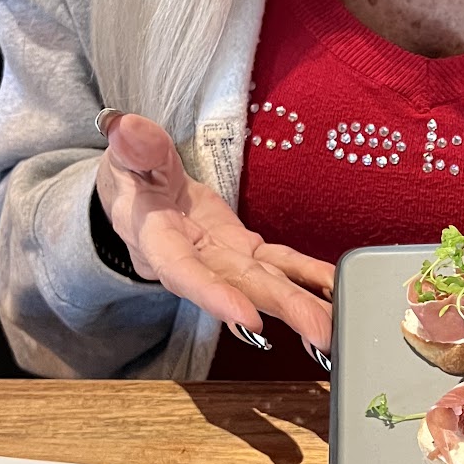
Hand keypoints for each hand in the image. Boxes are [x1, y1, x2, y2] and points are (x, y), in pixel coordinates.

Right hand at [95, 112, 334, 351]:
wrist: (139, 192)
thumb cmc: (132, 176)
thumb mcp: (127, 155)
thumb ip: (136, 147)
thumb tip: (131, 130)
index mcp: (157, 238)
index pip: (183, 271)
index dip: (214, 295)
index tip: (249, 319)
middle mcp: (194, 259)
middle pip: (239, 287)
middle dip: (283, 308)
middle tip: (321, 333)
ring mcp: (223, 259)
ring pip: (265, 283)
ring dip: (304, 304)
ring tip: (336, 325)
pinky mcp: (244, 251)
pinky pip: (280, 264)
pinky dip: (310, 276)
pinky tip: (337, 289)